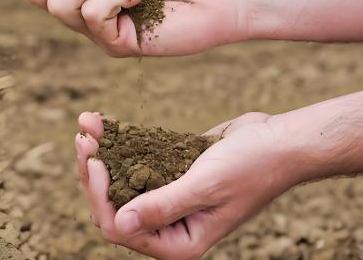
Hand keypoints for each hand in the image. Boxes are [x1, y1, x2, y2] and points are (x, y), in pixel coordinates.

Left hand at [74, 112, 297, 259]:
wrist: (279, 142)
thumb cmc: (252, 168)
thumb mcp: (206, 187)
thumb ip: (163, 207)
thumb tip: (120, 223)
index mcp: (179, 241)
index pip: (121, 229)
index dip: (100, 197)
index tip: (94, 160)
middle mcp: (170, 223)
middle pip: (114, 204)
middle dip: (94, 172)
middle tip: (83, 138)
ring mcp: (169, 196)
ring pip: (121, 180)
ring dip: (103, 153)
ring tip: (88, 124)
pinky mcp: (171, 171)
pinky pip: (138, 160)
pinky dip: (120, 142)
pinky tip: (104, 122)